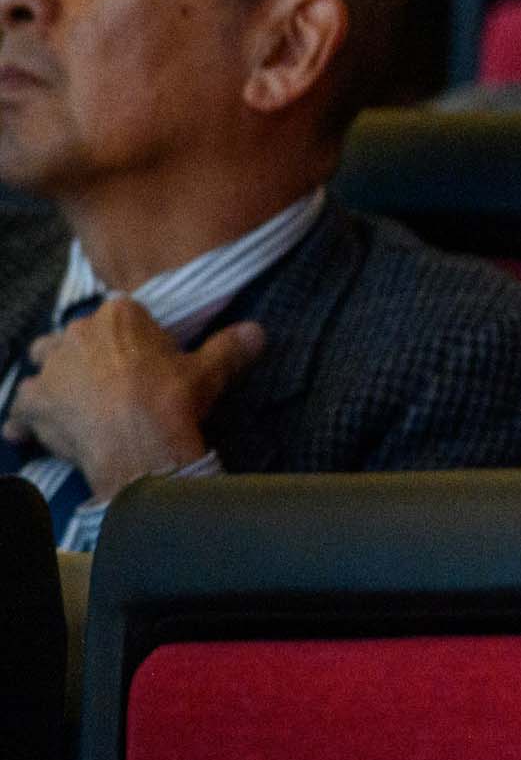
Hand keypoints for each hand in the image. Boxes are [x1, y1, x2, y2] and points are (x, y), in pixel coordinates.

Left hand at [3, 300, 263, 501]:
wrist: (141, 445)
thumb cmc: (173, 401)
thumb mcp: (210, 371)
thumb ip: (231, 347)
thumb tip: (258, 331)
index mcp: (120, 316)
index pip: (118, 314)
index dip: (129, 337)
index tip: (140, 358)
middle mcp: (79, 332)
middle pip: (75, 335)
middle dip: (85, 354)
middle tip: (107, 382)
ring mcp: (52, 367)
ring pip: (41, 363)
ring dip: (50, 379)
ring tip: (68, 401)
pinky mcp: (35, 402)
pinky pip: (20, 409)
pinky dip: (24, 421)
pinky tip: (29, 434)